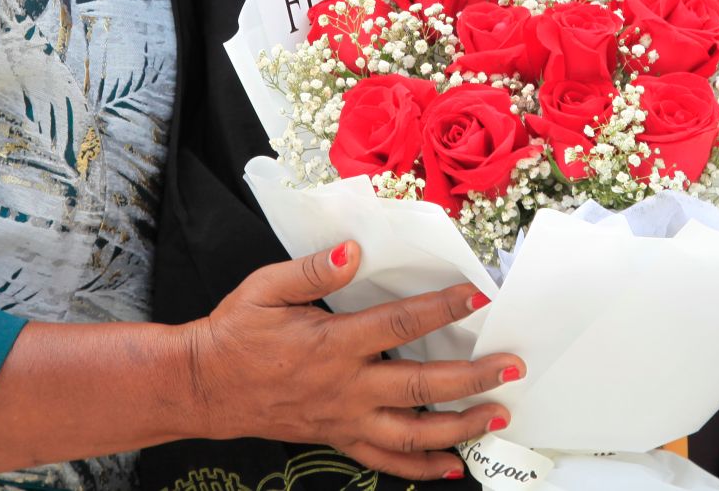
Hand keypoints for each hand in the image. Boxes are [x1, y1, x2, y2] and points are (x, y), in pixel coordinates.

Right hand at [187, 242, 518, 479]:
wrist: (205, 387)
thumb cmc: (236, 334)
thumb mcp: (265, 288)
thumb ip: (313, 270)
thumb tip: (353, 252)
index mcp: (333, 344)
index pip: (401, 324)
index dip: (444, 309)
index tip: (479, 298)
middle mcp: (346, 387)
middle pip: (422, 385)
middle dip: (473, 377)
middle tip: (512, 367)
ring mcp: (344, 419)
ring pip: (412, 432)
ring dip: (460, 426)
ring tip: (497, 416)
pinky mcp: (338, 439)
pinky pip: (386, 461)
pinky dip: (421, 466)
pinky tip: (451, 466)